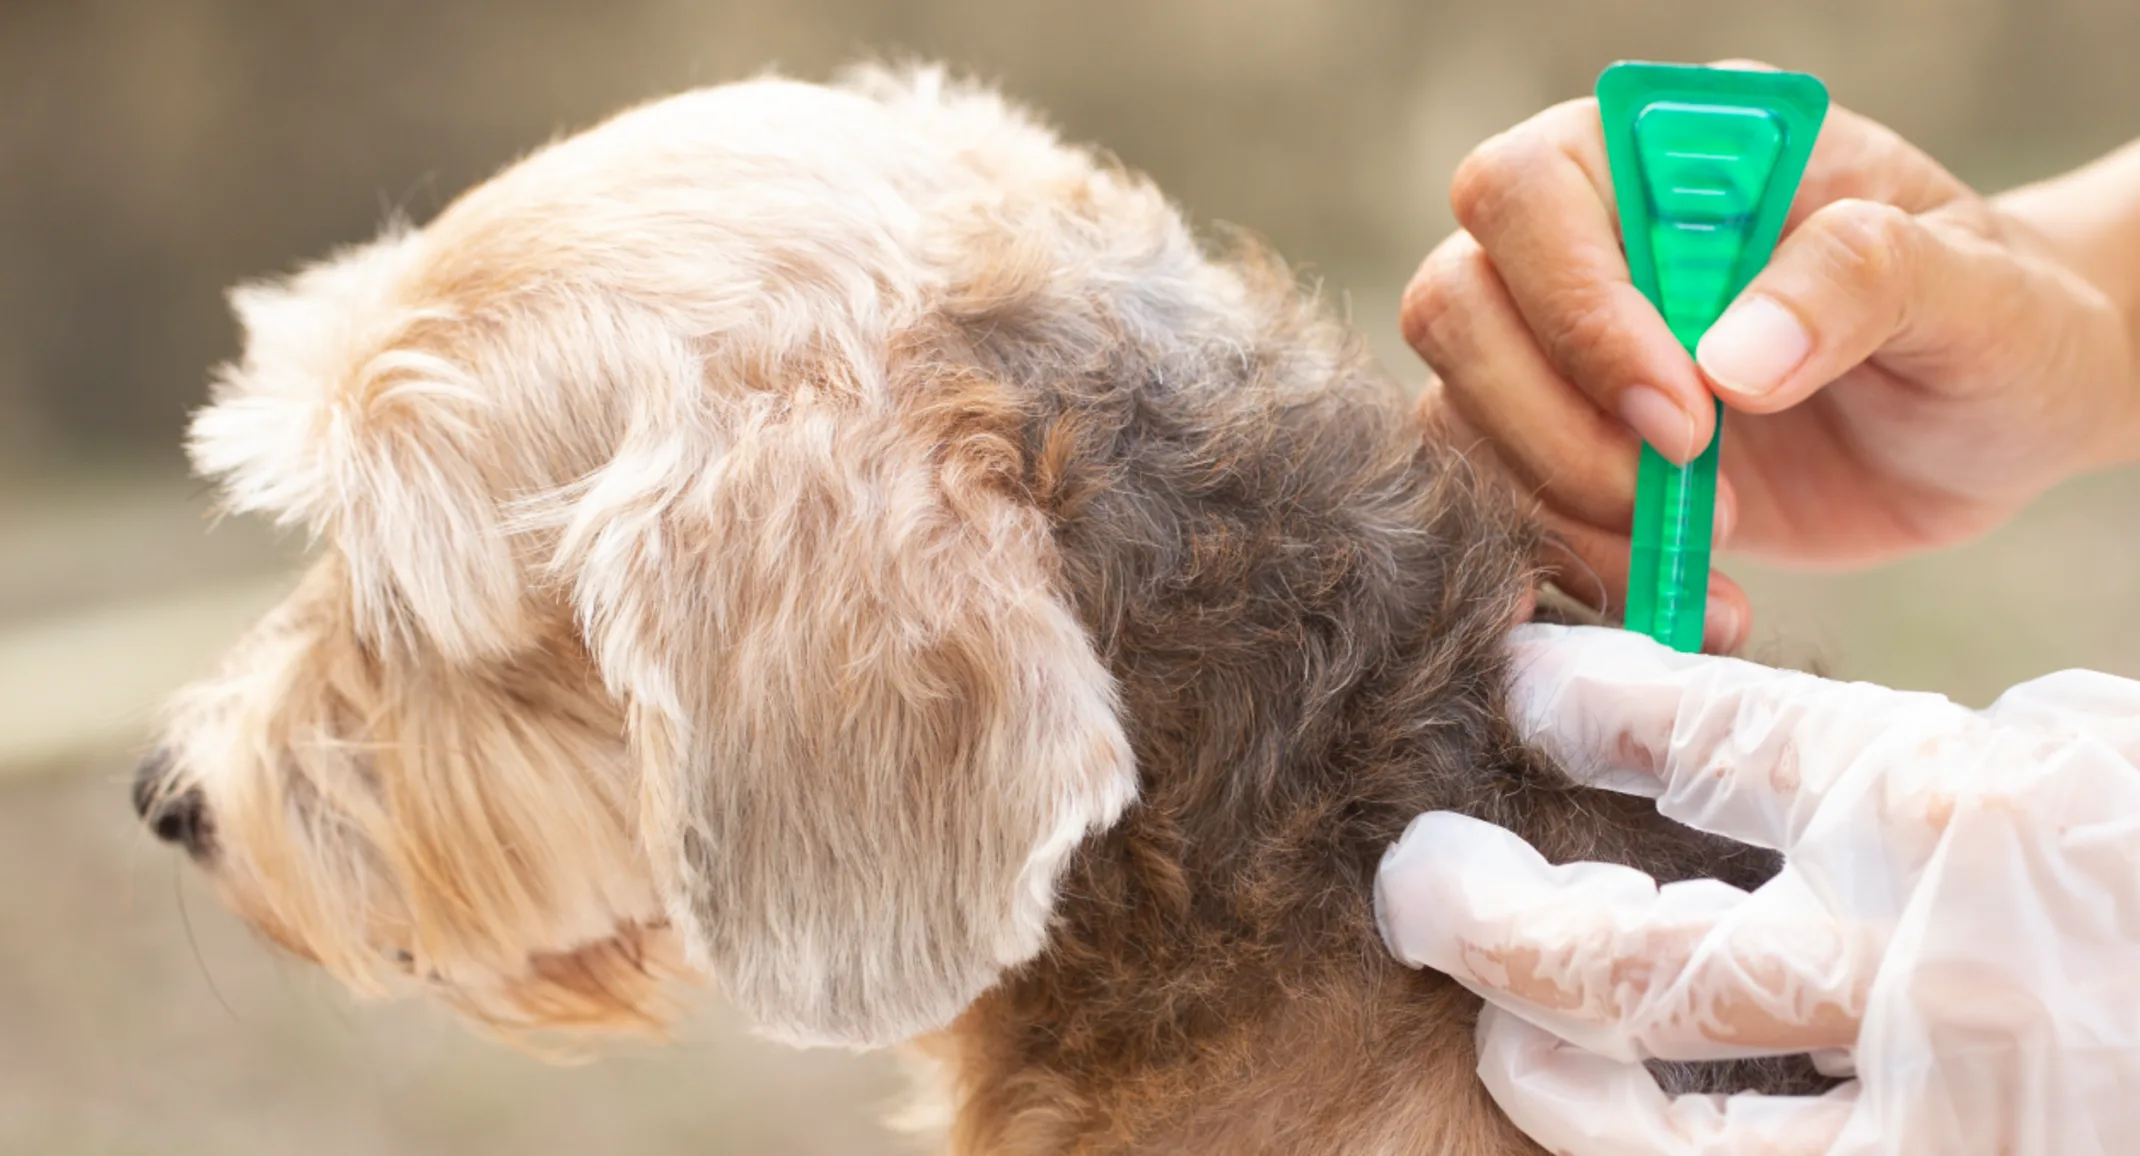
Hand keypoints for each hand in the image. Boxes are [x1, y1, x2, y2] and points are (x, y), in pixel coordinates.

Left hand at [1375, 624, 2139, 1154]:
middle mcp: (1936, 971)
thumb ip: (1907, 770)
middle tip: (1418, 879)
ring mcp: (1951, 1119)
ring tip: (1505, 1029)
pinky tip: (1612, 1131)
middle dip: (1494, 917)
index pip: (1707, 741)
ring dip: (1554, 1076)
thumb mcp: (2078, 766)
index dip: (1582, 709)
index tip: (1516, 687)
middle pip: (1636, 958)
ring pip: (1670, 1121)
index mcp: (1965, 807)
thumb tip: (1697, 747)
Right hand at [1403, 83, 2139, 650]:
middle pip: (1455, 304)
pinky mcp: (1567, 453)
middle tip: (1687, 479)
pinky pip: (1501, 508)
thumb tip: (1732, 358)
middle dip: (1552, 420)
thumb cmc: (1990, 321)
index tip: (1686, 409)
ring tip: (1710, 549)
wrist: (1995, 419)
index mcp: (1663, 156)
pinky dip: (1575, 567)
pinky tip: (1687, 597)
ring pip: (1457, 418)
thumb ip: (1858, 283)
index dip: (1575, 306)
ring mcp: (1562, 353)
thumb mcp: (1968, 288)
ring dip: (1561, 505)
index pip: (1528, 191)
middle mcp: (1586, 241)